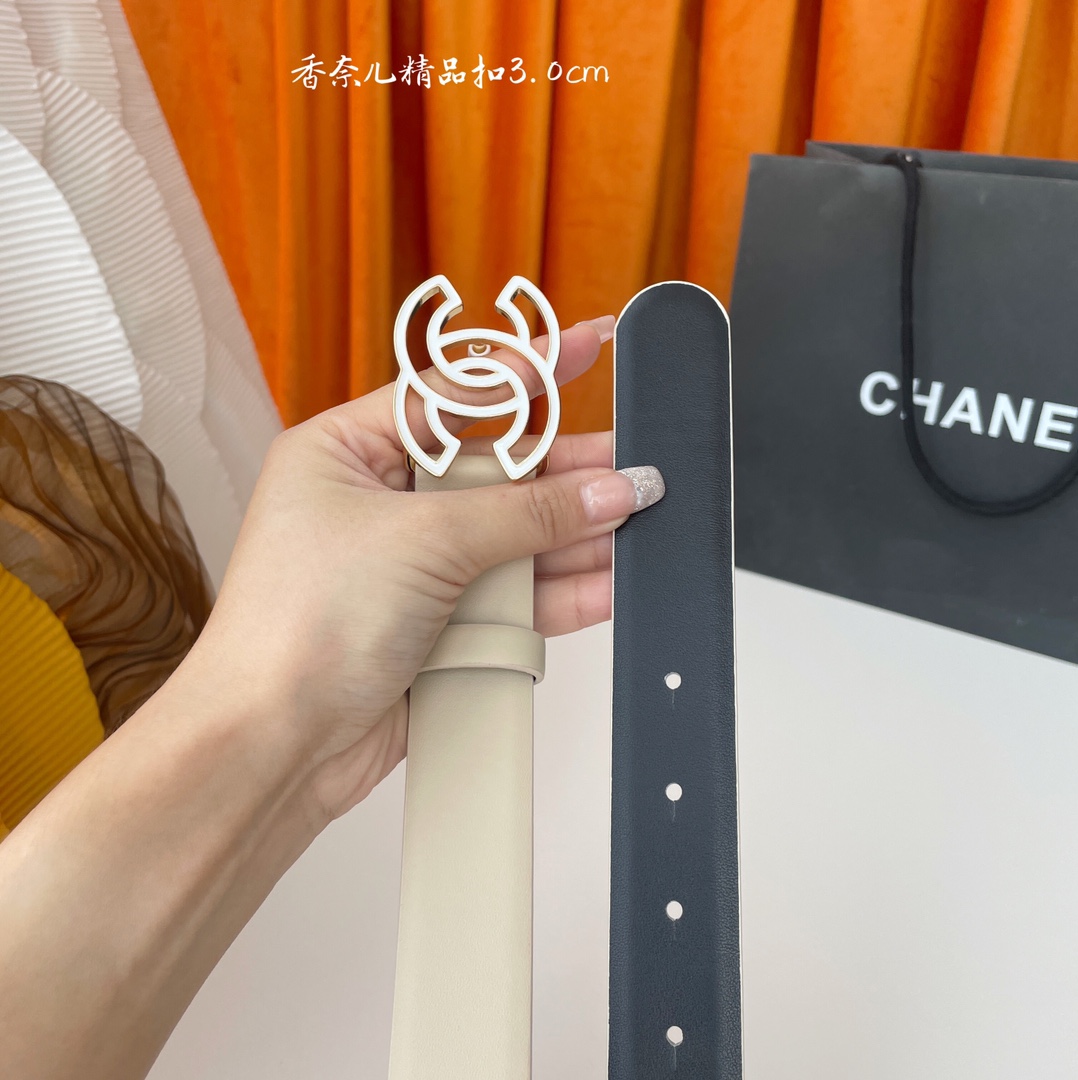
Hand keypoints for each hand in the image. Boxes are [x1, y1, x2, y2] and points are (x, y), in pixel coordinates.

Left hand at [185, 314, 663, 821]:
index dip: (525, 369)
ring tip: (635, 526)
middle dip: (565, 473)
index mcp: (349, 452)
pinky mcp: (436, 628)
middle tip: (631, 468)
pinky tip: (606, 581)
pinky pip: (512, 598)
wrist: (274, 746)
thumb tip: (602, 490)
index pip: (453, 393)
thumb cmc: (296, 629)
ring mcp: (410, 570)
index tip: (586, 345)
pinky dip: (559, 593)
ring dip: (572, 537)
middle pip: (496, 472)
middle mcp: (379, 506)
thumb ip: (523, 513)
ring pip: (512, 540)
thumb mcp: (422, 539)